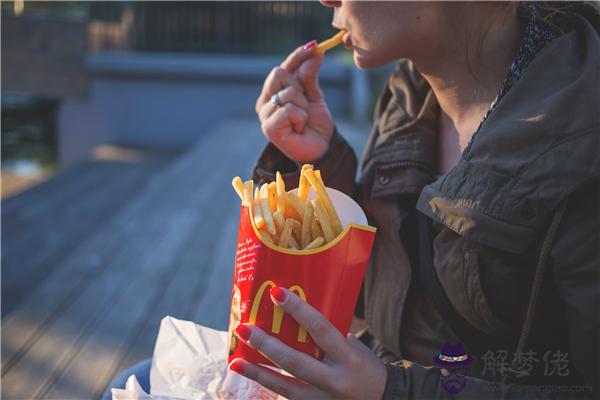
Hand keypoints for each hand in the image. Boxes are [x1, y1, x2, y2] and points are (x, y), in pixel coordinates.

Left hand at [229, 287, 386, 398]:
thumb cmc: (365, 366)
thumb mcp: (353, 346)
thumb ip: (327, 335)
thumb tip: (295, 314)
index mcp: (348, 357)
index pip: (320, 329)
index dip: (298, 310)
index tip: (276, 292)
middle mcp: (335, 380)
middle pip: (295, 361)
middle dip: (266, 345)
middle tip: (244, 329)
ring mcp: (324, 399)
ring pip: (285, 387)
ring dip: (257, 373)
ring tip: (235, 361)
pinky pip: (288, 397)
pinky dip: (269, 386)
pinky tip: (252, 375)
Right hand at [255, 41, 334, 162]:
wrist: (321, 149)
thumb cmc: (315, 125)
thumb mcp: (314, 96)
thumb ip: (310, 75)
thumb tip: (315, 51)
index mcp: (273, 93)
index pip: (282, 67)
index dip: (297, 56)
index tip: (314, 45)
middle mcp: (264, 103)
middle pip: (279, 73)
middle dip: (299, 87)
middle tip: (305, 105)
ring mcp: (264, 115)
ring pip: (287, 93)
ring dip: (303, 106)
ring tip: (302, 121)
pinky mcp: (269, 128)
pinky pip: (288, 109)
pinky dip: (300, 117)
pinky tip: (299, 129)